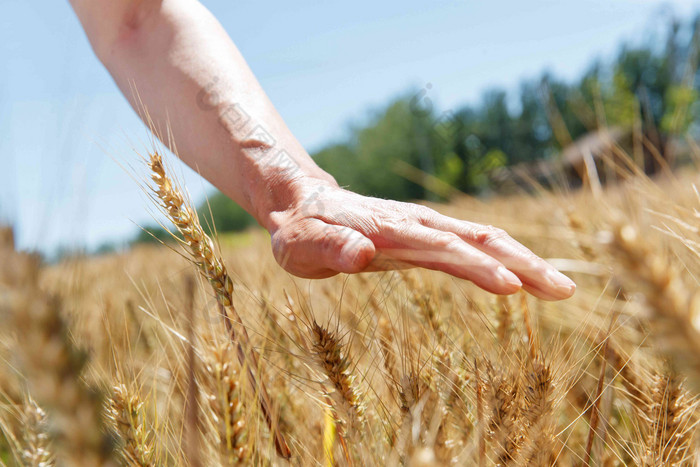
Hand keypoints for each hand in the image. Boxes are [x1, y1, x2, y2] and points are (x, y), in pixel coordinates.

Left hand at [266, 182, 575, 300]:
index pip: (442, 249)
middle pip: (478, 239)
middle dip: (523, 263)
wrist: (303, 204)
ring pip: (483, 238)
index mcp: (390, 230)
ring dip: (523, 260)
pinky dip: (504, 257)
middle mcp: (415, 223)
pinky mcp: (426, 234)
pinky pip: (472, 243)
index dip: (478, 266)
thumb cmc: (300, 232)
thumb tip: (361, 253)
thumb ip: (329, 248)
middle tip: (564, 290)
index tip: (513, 286)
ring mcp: (424, 226)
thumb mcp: (301, 246)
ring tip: (560, 288)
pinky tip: (524, 275)